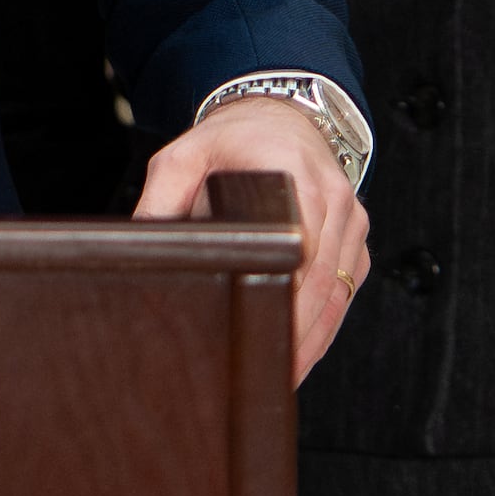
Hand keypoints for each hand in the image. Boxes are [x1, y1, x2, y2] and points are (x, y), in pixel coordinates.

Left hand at [135, 96, 373, 380]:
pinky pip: (347, 289)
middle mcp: (334, 197)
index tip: (262, 332)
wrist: (279, 117)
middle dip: (296, 332)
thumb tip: (138, 244)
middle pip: (321, 280)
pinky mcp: (356, 237)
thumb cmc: (229, 142)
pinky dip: (326, 325)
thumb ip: (160, 197)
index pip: (296, 245)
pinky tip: (301, 356)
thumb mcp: (184, 157)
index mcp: (293, 173)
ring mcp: (351, 219)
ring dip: (313, 339)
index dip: (283, 295)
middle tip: (266, 374)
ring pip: (338, 292)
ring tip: (282, 378)